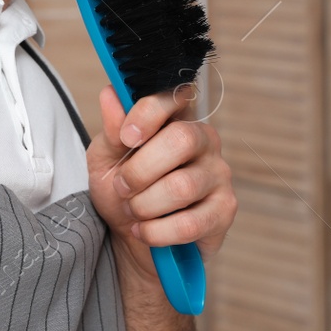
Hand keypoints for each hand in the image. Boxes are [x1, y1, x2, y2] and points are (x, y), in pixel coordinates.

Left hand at [87, 82, 236, 287]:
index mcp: (175, 118)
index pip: (175, 96)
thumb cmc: (123, 190)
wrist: (132, 235)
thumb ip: (112, 130)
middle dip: (140, 170)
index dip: (149, 113)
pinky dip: (157, 231)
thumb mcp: (106, 158)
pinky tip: (144, 230)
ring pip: (182, 186)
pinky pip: (189, 223)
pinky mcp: (224, 210)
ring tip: (133, 210)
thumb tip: (111, 94)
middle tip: (122, 186)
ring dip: (145, 205)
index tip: (127, 137)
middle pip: (182, 140)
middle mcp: (204, 140)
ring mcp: (218, 174)